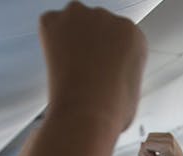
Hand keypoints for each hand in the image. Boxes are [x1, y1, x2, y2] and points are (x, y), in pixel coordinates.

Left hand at [39, 2, 146, 131]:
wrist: (87, 112)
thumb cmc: (111, 107)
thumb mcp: (133, 86)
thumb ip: (123, 67)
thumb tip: (112, 72)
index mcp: (132, 34)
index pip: (118, 33)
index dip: (108, 50)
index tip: (102, 62)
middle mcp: (108, 18)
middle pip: (96, 24)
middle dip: (90, 42)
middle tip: (85, 67)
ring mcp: (80, 16)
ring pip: (73, 21)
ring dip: (71, 38)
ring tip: (71, 65)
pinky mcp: (54, 20)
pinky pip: (49, 23)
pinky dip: (49, 39)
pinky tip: (57, 60)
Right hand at [138, 133, 182, 155]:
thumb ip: (142, 154)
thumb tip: (141, 142)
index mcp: (165, 146)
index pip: (146, 144)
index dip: (146, 153)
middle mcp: (169, 139)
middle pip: (148, 138)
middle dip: (148, 147)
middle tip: (155, 155)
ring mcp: (170, 135)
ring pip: (150, 135)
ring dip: (150, 144)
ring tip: (157, 151)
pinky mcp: (170, 134)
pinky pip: (155, 135)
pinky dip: (154, 141)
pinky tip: (160, 148)